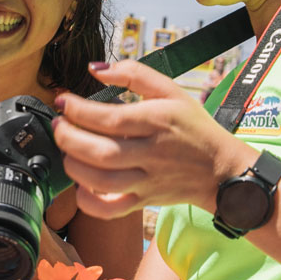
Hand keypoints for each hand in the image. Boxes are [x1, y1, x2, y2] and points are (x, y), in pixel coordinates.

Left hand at [52, 61, 252, 218]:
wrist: (222, 170)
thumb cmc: (193, 126)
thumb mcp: (171, 91)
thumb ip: (133, 74)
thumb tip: (95, 69)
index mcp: (156, 122)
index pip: (110, 118)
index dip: (78, 110)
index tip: (63, 100)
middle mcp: (151, 153)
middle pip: (101, 152)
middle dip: (69, 138)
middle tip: (58, 125)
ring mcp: (147, 181)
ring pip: (102, 182)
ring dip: (74, 166)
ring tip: (66, 150)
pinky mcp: (144, 201)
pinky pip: (111, 210)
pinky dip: (89, 202)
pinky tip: (80, 186)